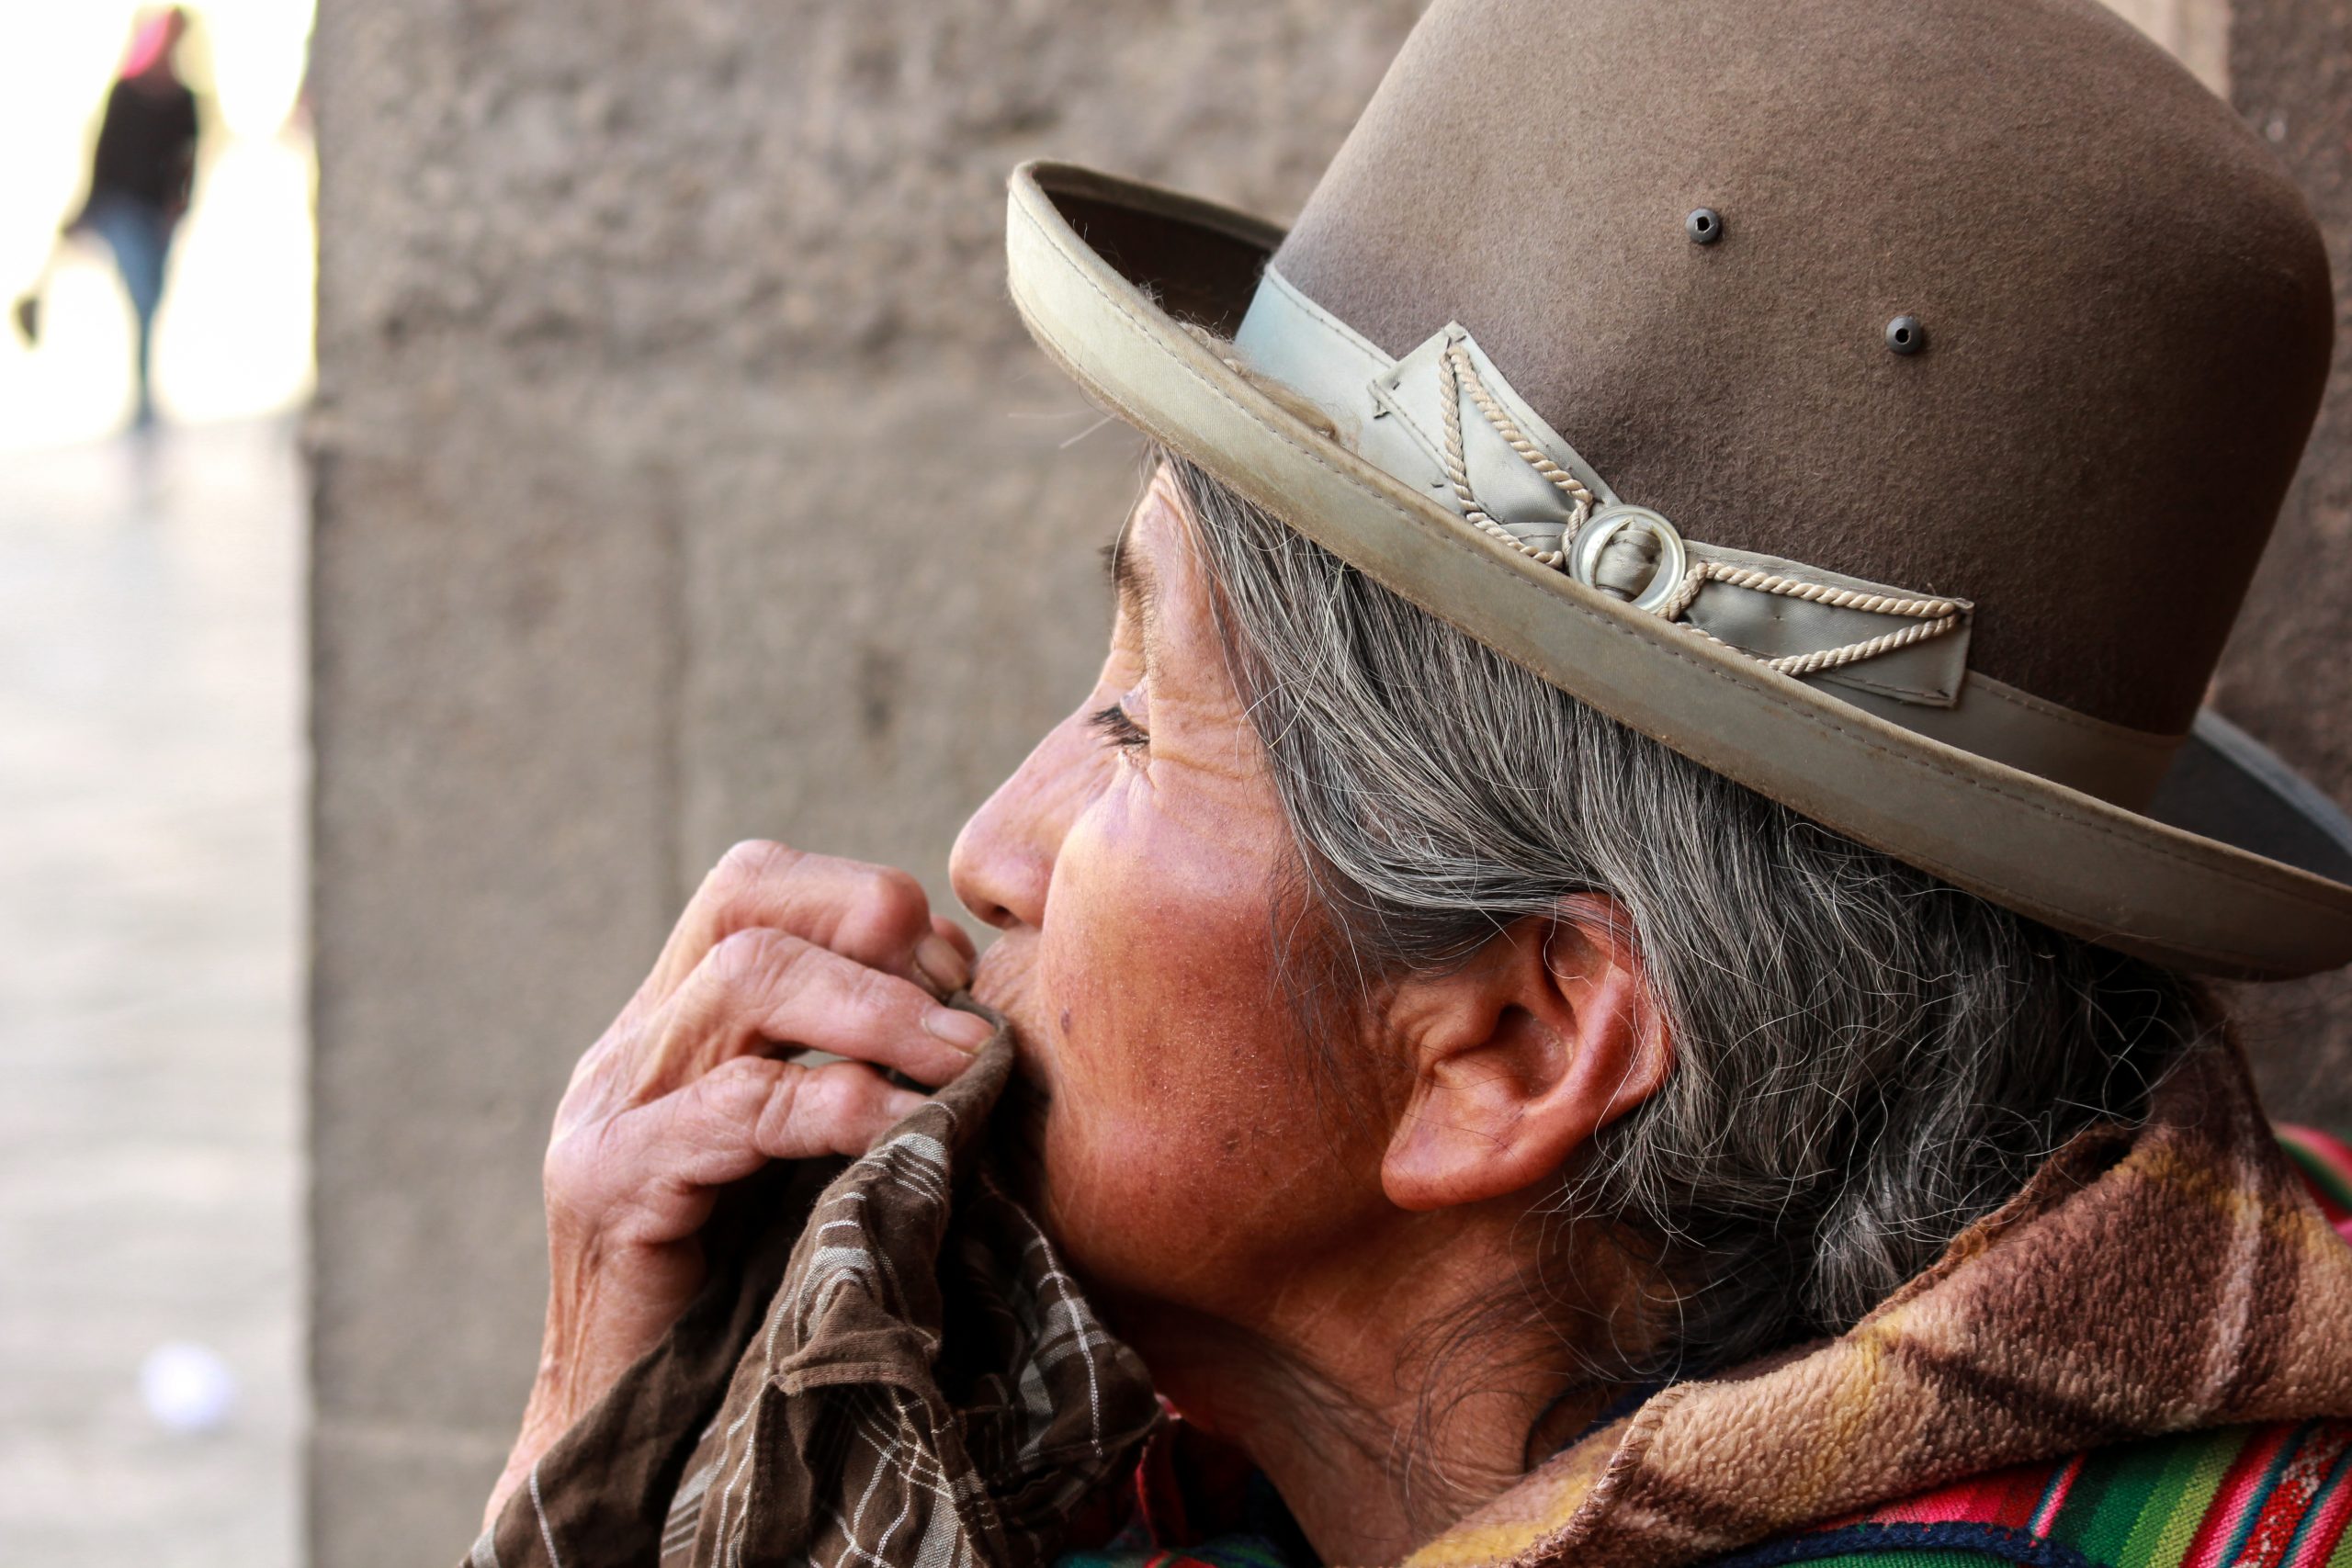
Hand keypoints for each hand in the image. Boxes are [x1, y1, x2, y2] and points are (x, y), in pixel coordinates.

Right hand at [486, 841, 985, 1523]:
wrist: (631, 1434)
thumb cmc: (745, 1293)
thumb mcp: (804, 1159)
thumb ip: (852, 1077)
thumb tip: (979, 1020)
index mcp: (669, 1024)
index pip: (753, 886)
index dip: (864, 900)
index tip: (956, 967)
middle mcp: (628, 1047)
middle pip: (745, 903)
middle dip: (875, 929)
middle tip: (968, 1006)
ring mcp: (608, 1111)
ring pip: (743, 981)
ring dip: (879, 1009)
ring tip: (961, 1060)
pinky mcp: (609, 1188)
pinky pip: (734, 1105)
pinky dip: (836, 1102)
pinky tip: (903, 1129)